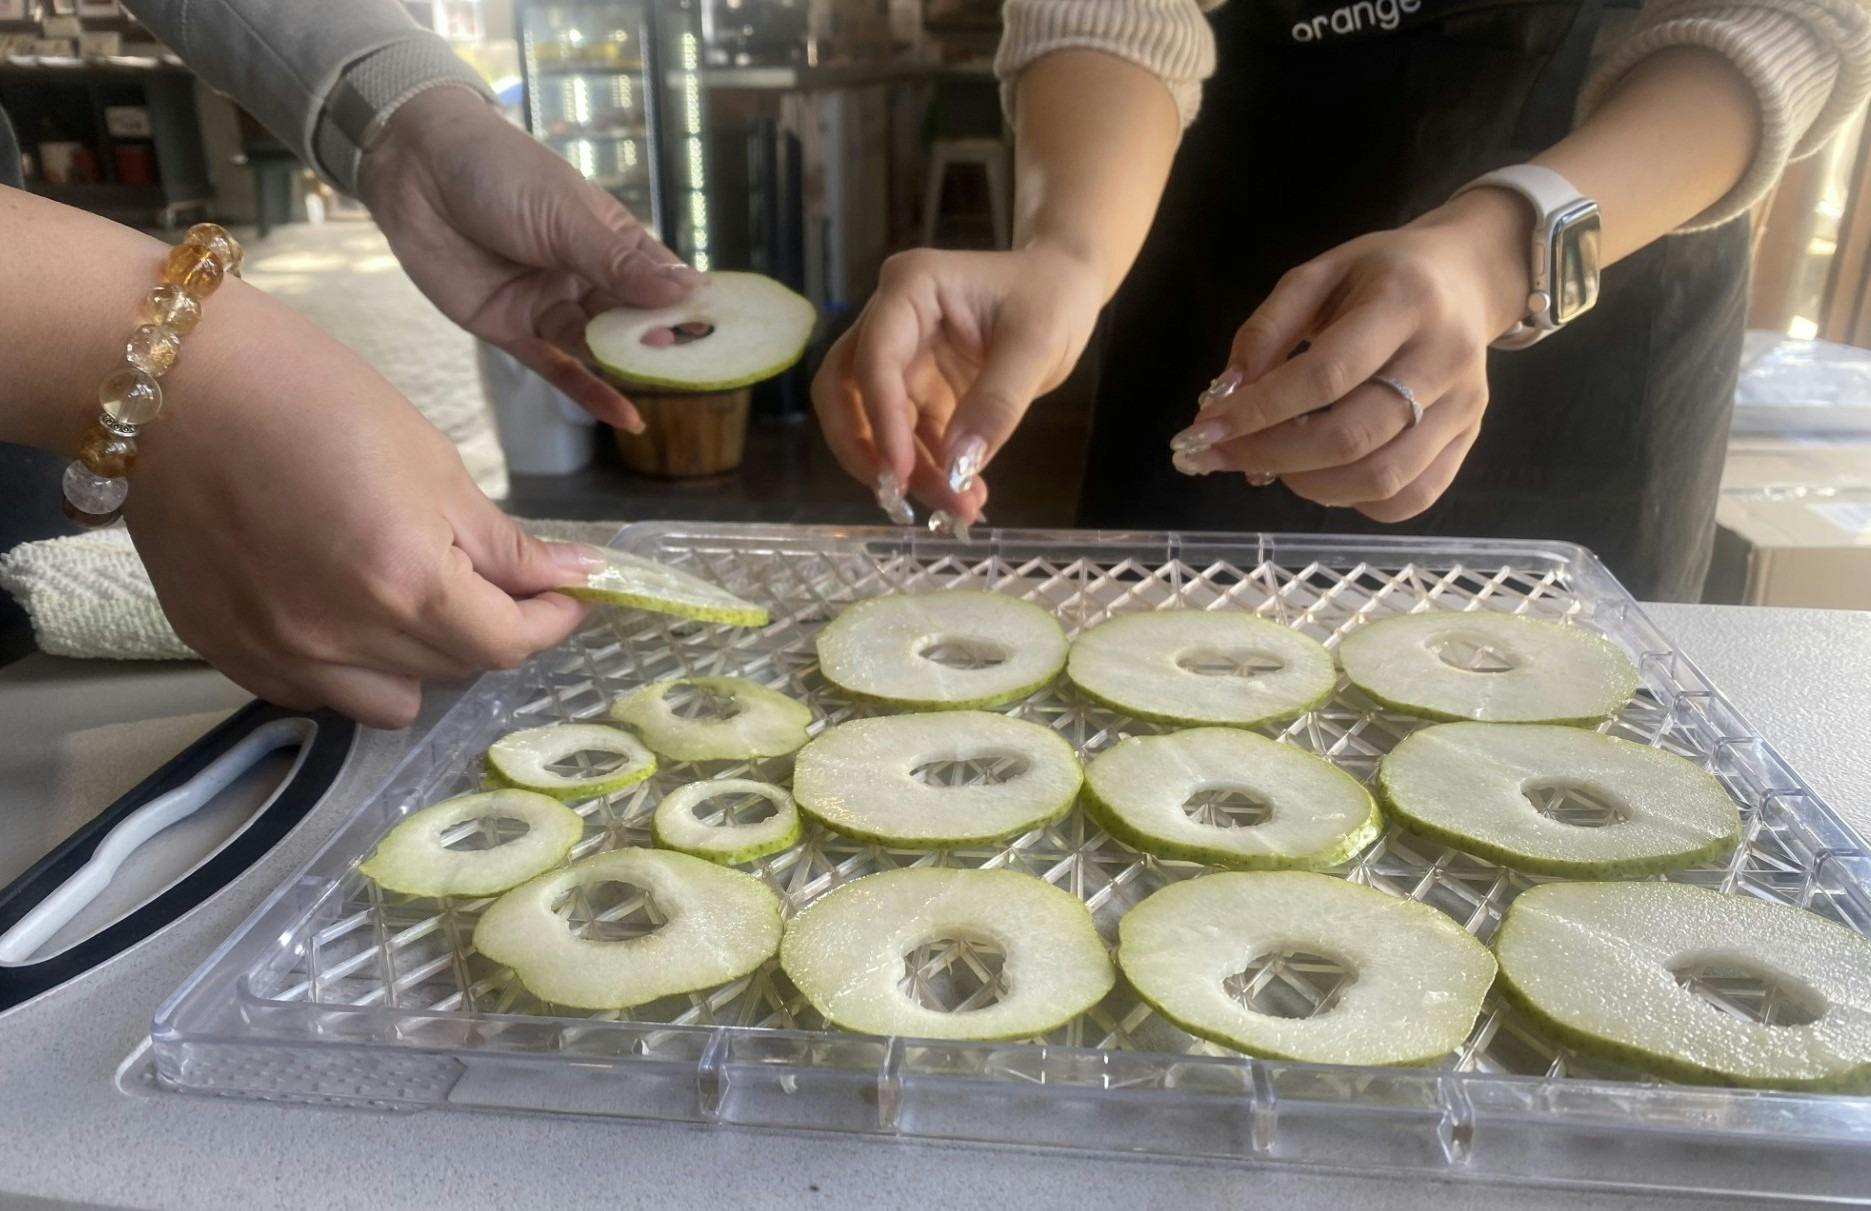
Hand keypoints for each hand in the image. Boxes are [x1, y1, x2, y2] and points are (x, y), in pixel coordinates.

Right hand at [128, 281, 599, 727]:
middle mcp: (344, 639)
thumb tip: (574, 577)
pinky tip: (340, 606)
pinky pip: (316, 693)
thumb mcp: (433, 463)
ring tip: (409, 596)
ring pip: (388, 701)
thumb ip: (503, 544)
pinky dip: (345, 666)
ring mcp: (280, 655)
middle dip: (488, 627)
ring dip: (418, 661)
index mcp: (406, 584)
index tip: (565, 594)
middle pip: (453, 670)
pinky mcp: (229, 652)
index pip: (506, 644)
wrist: (171, 384)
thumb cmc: (311, 398)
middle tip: (490, 578)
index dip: (548, 620)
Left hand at [356, 86, 700, 432]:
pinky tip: (626, 418)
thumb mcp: (567, 216)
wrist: (415, 169)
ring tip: (665, 381)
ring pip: (599, 346)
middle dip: (661, 343)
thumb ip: (620, 264)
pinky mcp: (512, 330)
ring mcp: (549, 305)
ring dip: (629, 364)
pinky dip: (590, 393)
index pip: (660, 280)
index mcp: (607, 238)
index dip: (688, 307)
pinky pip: (558, 369)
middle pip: (633, 320)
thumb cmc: (498, 171)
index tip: (724, 333)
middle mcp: (584, 276)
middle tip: (696, 366)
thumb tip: (687, 293)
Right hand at [811, 244, 1104, 522]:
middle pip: (845, 390)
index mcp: (910, 288)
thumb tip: (958, 468)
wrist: (1065, 290)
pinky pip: (906, 437)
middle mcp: (890, 321)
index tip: (901, 473)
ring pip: (871, 422)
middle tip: (902, 496)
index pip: (875, 357)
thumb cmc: (1051, 298)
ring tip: (957, 507)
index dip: (881, 418)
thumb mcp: (1036, 346)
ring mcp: (900, 358)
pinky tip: (963, 497)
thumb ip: (996, 404)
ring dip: (904, 471)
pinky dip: (927, 470)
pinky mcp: (917, 390)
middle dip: (867, 449)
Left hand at [1168, 190, 1532, 520]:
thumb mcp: (1316, 277)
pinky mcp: (1469, 440)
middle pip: (1351, 436)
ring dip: (1308, 484)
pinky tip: (1325, 475)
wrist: (1465, 278)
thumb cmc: (1377, 276)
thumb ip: (1266, 331)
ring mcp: (1464, 405)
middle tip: (1223, 455)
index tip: (1203, 431)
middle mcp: (1444, 357)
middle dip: (1272, 456)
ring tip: (1274, 462)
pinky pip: (1410, 497)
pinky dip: (1355, 501)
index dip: (1259, 411)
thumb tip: (1225, 397)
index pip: (1325, 375)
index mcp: (1404, 302)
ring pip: (1381, 478)